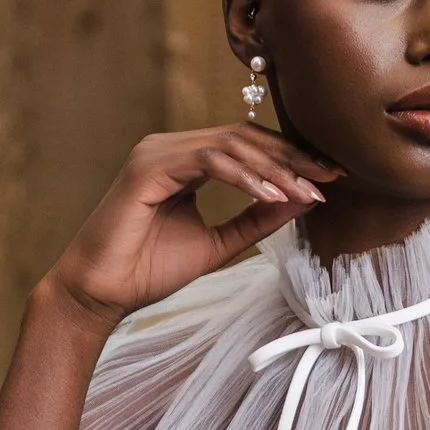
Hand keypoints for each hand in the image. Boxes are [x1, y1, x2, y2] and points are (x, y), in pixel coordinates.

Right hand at [41, 128, 338, 333]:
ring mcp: (157, 152)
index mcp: (185, 160)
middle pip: (244, 137)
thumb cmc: (148, 270)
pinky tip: (270, 196)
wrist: (100, 293)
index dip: (290, 159)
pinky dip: (243, 177)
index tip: (328, 180)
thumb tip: (300, 201)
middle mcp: (170, 147)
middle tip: (329, 178)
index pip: (246, 146)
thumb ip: (255, 220)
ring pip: (229, 144)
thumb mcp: (217, 244)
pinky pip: (207, 160)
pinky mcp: (147, 167)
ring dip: (273, 168)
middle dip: (291, 157)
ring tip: (306, 192)